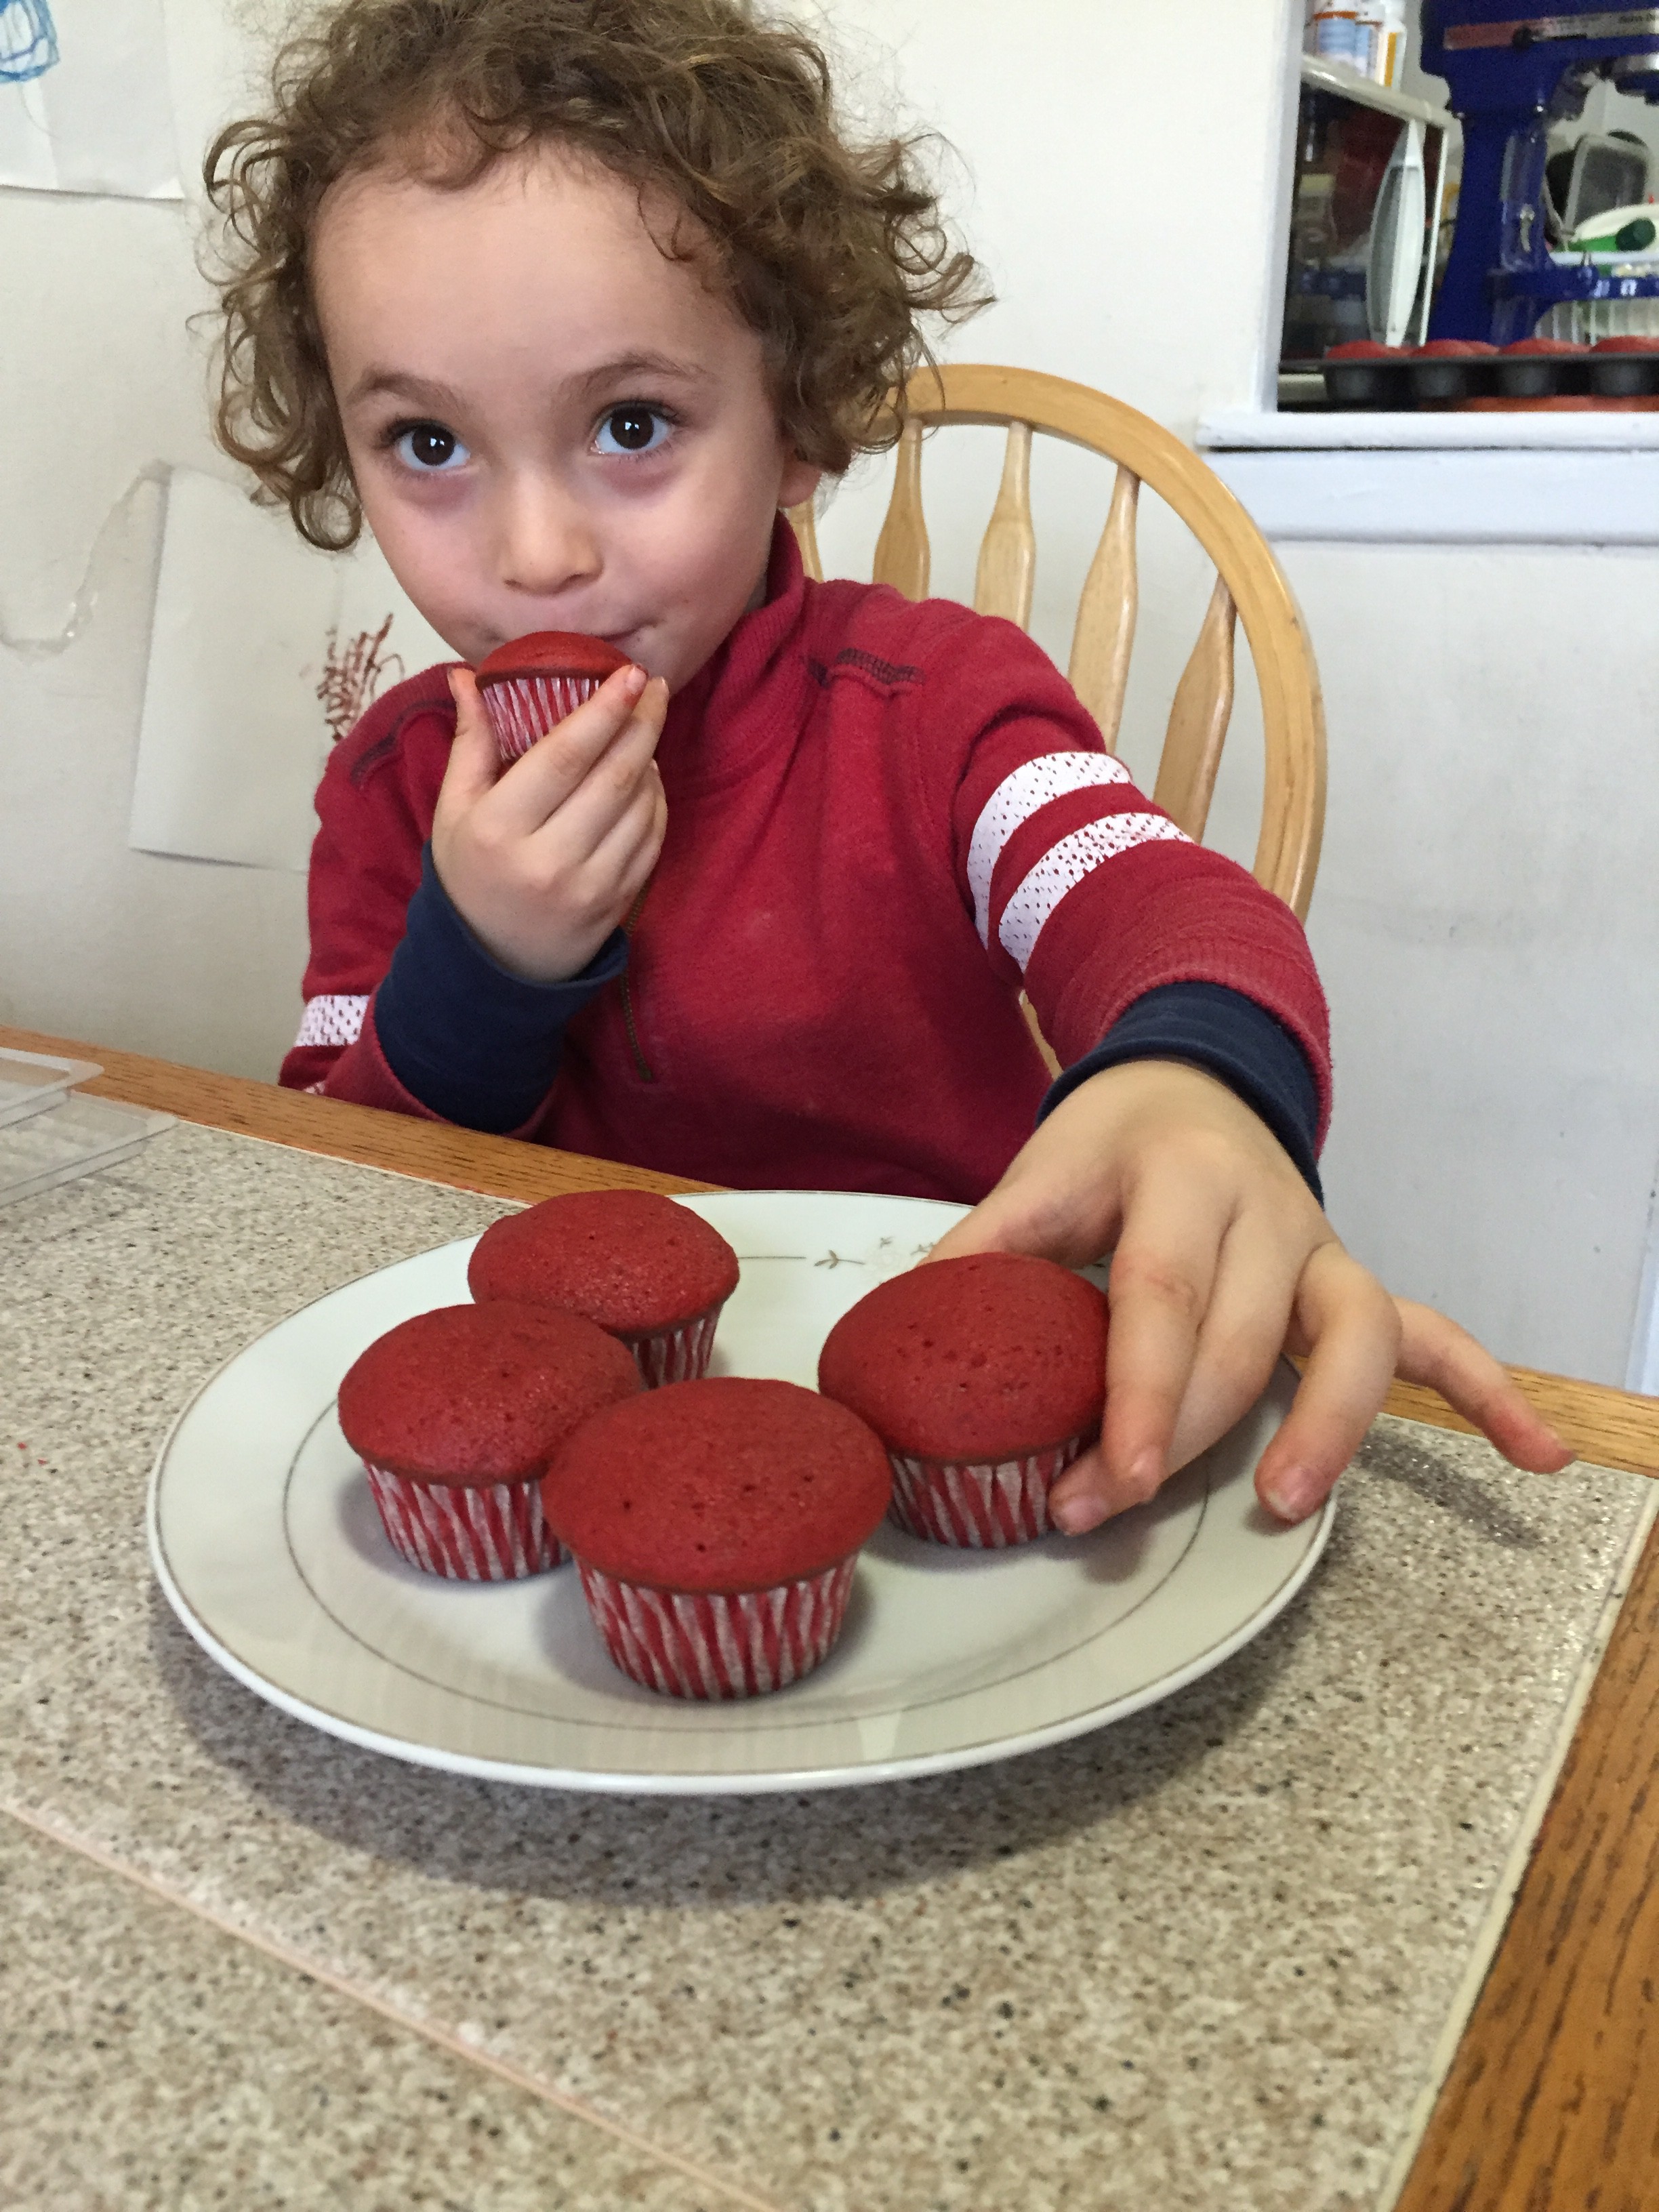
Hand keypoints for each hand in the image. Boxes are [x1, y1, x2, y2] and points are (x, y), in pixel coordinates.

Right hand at [431, 662, 668, 982]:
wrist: (493, 963)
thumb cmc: (471, 874)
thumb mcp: (454, 810)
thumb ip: (470, 742)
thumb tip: (468, 676)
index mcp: (500, 828)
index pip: (565, 756)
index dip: (603, 710)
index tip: (628, 674)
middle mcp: (549, 859)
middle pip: (614, 775)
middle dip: (642, 722)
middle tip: (654, 685)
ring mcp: (590, 885)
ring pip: (641, 806)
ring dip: (651, 759)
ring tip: (645, 727)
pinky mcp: (618, 903)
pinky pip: (652, 839)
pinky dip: (657, 801)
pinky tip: (647, 776)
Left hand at [926, 1060, 1570, 1529]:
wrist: (1194, 1077)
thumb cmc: (1110, 1143)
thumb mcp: (1038, 1174)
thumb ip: (983, 1250)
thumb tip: (902, 1333)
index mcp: (1184, 1181)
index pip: (1161, 1298)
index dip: (1133, 1393)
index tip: (1101, 1476)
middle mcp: (1270, 1213)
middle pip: (1243, 1343)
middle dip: (1176, 1440)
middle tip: (1100, 1509)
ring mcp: (1322, 1249)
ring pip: (1352, 1340)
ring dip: (1331, 1427)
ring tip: (1287, 1503)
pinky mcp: (1352, 1280)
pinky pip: (1431, 1336)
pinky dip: (1486, 1393)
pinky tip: (1535, 1460)